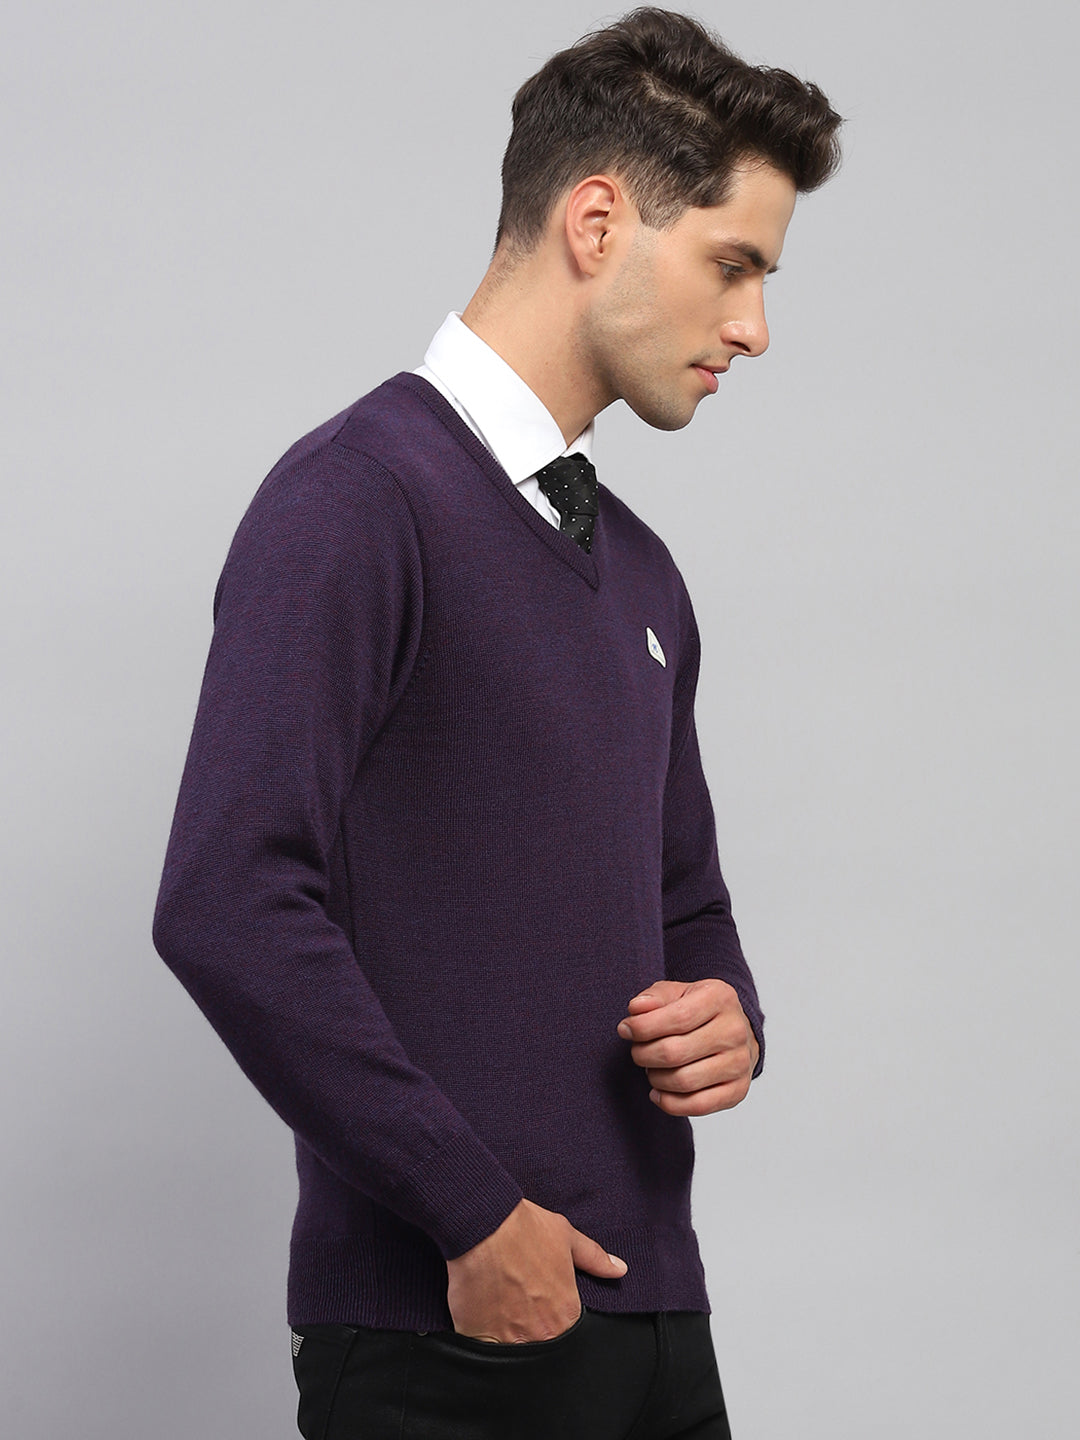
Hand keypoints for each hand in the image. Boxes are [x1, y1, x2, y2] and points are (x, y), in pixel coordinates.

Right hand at [445, 1197, 626, 1342]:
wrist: (483, 1224)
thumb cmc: (526, 1228)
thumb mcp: (566, 1237)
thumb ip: (594, 1259)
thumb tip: (620, 1269)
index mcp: (565, 1314)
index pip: (566, 1332)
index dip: (553, 1317)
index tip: (541, 1302)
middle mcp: (540, 1334)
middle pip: (539, 1344)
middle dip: (531, 1327)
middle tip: (518, 1302)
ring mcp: (508, 1339)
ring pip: (511, 1349)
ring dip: (506, 1334)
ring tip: (499, 1305)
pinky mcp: (478, 1337)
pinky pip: (482, 1348)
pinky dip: (482, 1335)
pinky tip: (480, 1312)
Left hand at [616, 978, 758, 1116]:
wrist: (736, 1031)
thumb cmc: (699, 1011)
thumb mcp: (677, 993)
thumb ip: (654, 997)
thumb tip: (636, 1009)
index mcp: (720, 998)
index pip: (677, 1018)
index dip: (643, 1027)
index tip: (626, 1030)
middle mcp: (735, 1031)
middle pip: (675, 1052)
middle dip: (644, 1054)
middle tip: (637, 1051)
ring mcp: (739, 1063)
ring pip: (683, 1081)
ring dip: (655, 1078)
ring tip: (650, 1068)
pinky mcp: (738, 1090)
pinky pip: (697, 1105)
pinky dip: (669, 1103)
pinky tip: (658, 1091)